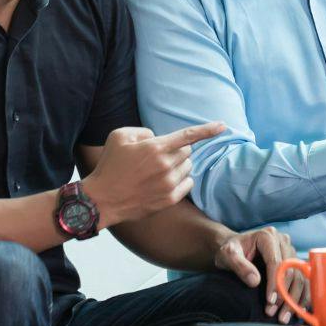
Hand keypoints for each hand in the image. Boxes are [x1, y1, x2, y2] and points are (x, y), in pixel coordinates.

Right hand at [82, 122, 224, 228]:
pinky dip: (181, 180)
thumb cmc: (109, 165)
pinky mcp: (170, 199)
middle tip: (158, 157)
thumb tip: (157, 137)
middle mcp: (166, 165)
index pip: (188, 135)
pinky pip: (188, 183)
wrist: (103, 199)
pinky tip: (165, 182)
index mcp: (155, 147)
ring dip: (179, 165)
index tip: (223, 126)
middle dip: (176, 150)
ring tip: (158, 171)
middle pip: (187, 151)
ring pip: (188, 167)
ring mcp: (169, 183)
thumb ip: (142, 131)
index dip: (208, 129)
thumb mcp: (119, 136)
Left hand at [213, 225, 303, 322]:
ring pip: (300, 276)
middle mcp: (283, 241)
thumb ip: (239, 266)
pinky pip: (303, 279)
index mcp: (268, 236)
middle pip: (292, 270)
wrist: (235, 247)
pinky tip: (298, 310)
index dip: (276, 283)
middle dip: (285, 295)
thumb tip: (255, 281)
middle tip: (275, 313)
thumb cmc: (230, 251)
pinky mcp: (294, 261)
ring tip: (284, 316)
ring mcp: (291, 251)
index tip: (270, 301)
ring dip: (295, 299)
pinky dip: (302, 296)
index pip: (277, 262)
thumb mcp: (228, 255)